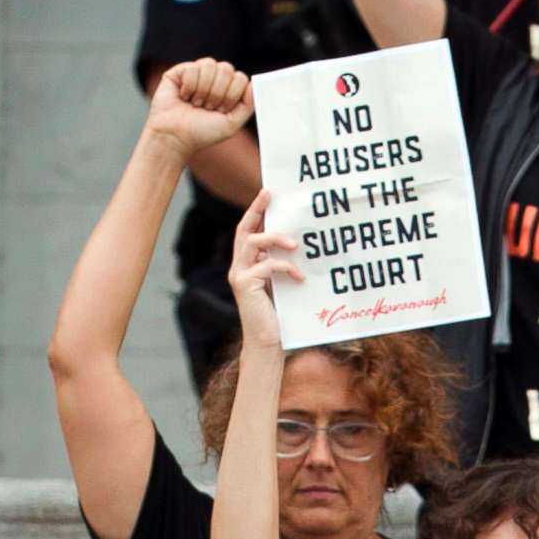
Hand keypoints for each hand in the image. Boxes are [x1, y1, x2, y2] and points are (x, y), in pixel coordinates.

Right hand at [145, 59, 253, 157]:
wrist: (175, 137)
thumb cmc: (202, 132)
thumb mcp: (232, 124)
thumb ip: (248, 105)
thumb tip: (253, 84)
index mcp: (227, 89)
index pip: (240, 78)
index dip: (232, 95)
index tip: (221, 110)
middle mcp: (213, 79)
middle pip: (227, 68)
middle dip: (218, 93)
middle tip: (208, 107)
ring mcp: (197, 73)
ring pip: (210, 64)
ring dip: (204, 89)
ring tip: (196, 103)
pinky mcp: (180, 71)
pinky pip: (192, 67)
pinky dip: (189, 86)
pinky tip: (184, 96)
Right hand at [228, 189, 302, 351]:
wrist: (267, 344)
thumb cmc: (278, 318)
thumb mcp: (280, 287)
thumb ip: (280, 268)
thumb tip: (298, 246)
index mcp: (245, 266)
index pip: (247, 232)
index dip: (255, 212)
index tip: (267, 194)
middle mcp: (238, 268)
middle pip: (243, 230)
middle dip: (256, 210)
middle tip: (270, 196)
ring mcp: (239, 276)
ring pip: (253, 243)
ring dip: (275, 239)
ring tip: (295, 245)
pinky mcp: (245, 285)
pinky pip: (266, 266)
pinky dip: (285, 268)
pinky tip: (300, 278)